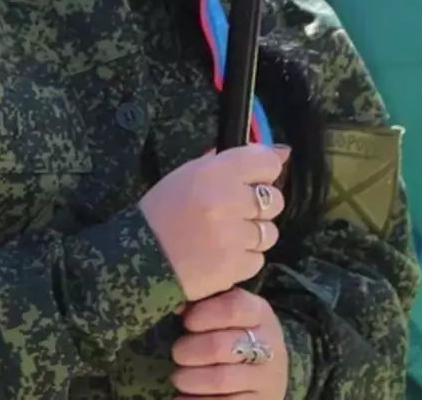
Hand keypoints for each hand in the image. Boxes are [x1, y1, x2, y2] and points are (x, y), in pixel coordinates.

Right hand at [140, 144, 288, 300]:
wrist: (139, 257)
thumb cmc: (162, 210)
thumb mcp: (189, 174)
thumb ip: (232, 162)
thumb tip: (282, 153)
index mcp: (215, 172)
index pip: (267, 163)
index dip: (262, 171)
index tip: (250, 180)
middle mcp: (229, 201)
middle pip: (274, 199)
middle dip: (258, 206)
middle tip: (234, 211)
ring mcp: (235, 236)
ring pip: (270, 232)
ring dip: (253, 234)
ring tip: (226, 236)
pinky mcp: (236, 266)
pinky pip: (258, 258)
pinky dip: (244, 257)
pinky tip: (222, 254)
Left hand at [171, 288, 289, 397]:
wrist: (264, 372)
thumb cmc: (232, 334)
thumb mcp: (224, 313)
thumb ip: (202, 302)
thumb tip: (176, 302)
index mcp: (259, 313)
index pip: (234, 307)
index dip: (204, 314)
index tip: (186, 322)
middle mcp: (269, 344)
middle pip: (220, 346)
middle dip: (189, 351)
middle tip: (177, 353)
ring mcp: (268, 378)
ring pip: (221, 379)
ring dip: (190, 379)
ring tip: (179, 378)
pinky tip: (184, 398)